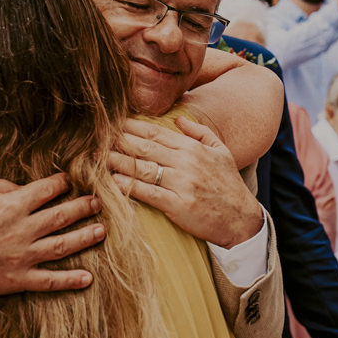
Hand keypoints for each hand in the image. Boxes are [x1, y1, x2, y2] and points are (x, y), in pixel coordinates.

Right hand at [0, 173, 102, 296]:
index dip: (62, 183)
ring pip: (63, 245)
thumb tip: (22, 187)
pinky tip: (88, 278)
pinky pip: (49, 280)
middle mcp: (22, 230)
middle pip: (62, 216)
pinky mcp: (18, 279)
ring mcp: (22, 256)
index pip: (47, 190)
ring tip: (101, 231)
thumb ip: (0, 186)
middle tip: (99, 203)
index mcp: (11, 206)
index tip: (72, 181)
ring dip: (85, 237)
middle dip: (84, 207)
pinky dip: (70, 280)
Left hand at [109, 117, 262, 247]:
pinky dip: (129, 186)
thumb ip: (200, 132)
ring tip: (97, 156)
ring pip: (142, 168)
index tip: (112, 123)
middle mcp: (185, 162)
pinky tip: (114, 180)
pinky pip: (148, 193)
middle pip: (144, 147)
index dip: (131, 127)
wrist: (241, 219)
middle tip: (96, 136)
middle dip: (118, 141)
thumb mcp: (221, 152)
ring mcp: (181, 184)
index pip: (155, 133)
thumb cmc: (229, 185)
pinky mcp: (178, 205)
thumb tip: (178, 118)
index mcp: (192, 148)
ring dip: (117, 161)